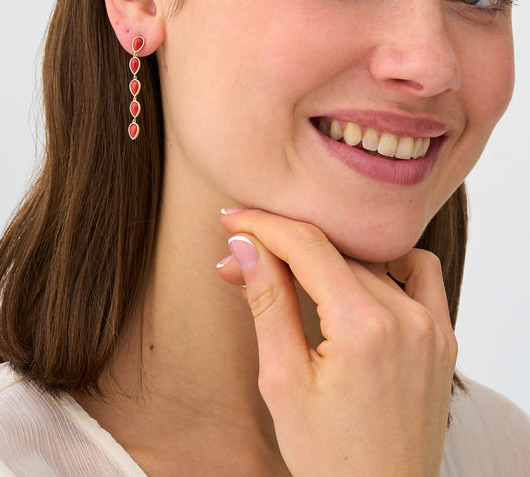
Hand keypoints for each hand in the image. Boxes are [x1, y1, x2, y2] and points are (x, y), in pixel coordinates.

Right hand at [218, 208, 455, 476]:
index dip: (262, 225)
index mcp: (365, 328)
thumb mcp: (282, 380)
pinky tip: (351, 276)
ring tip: (285, 274)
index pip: (306, 244)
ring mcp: (432, 327)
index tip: (230, 219)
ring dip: (322, 257)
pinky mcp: (442, 338)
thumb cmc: (328, 457)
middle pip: (332, 251)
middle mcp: (408, 319)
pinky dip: (382, 263)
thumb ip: (268, 302)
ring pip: (367, 259)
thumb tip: (245, 245)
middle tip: (239, 263)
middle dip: (279, 248)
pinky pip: (418, 274)